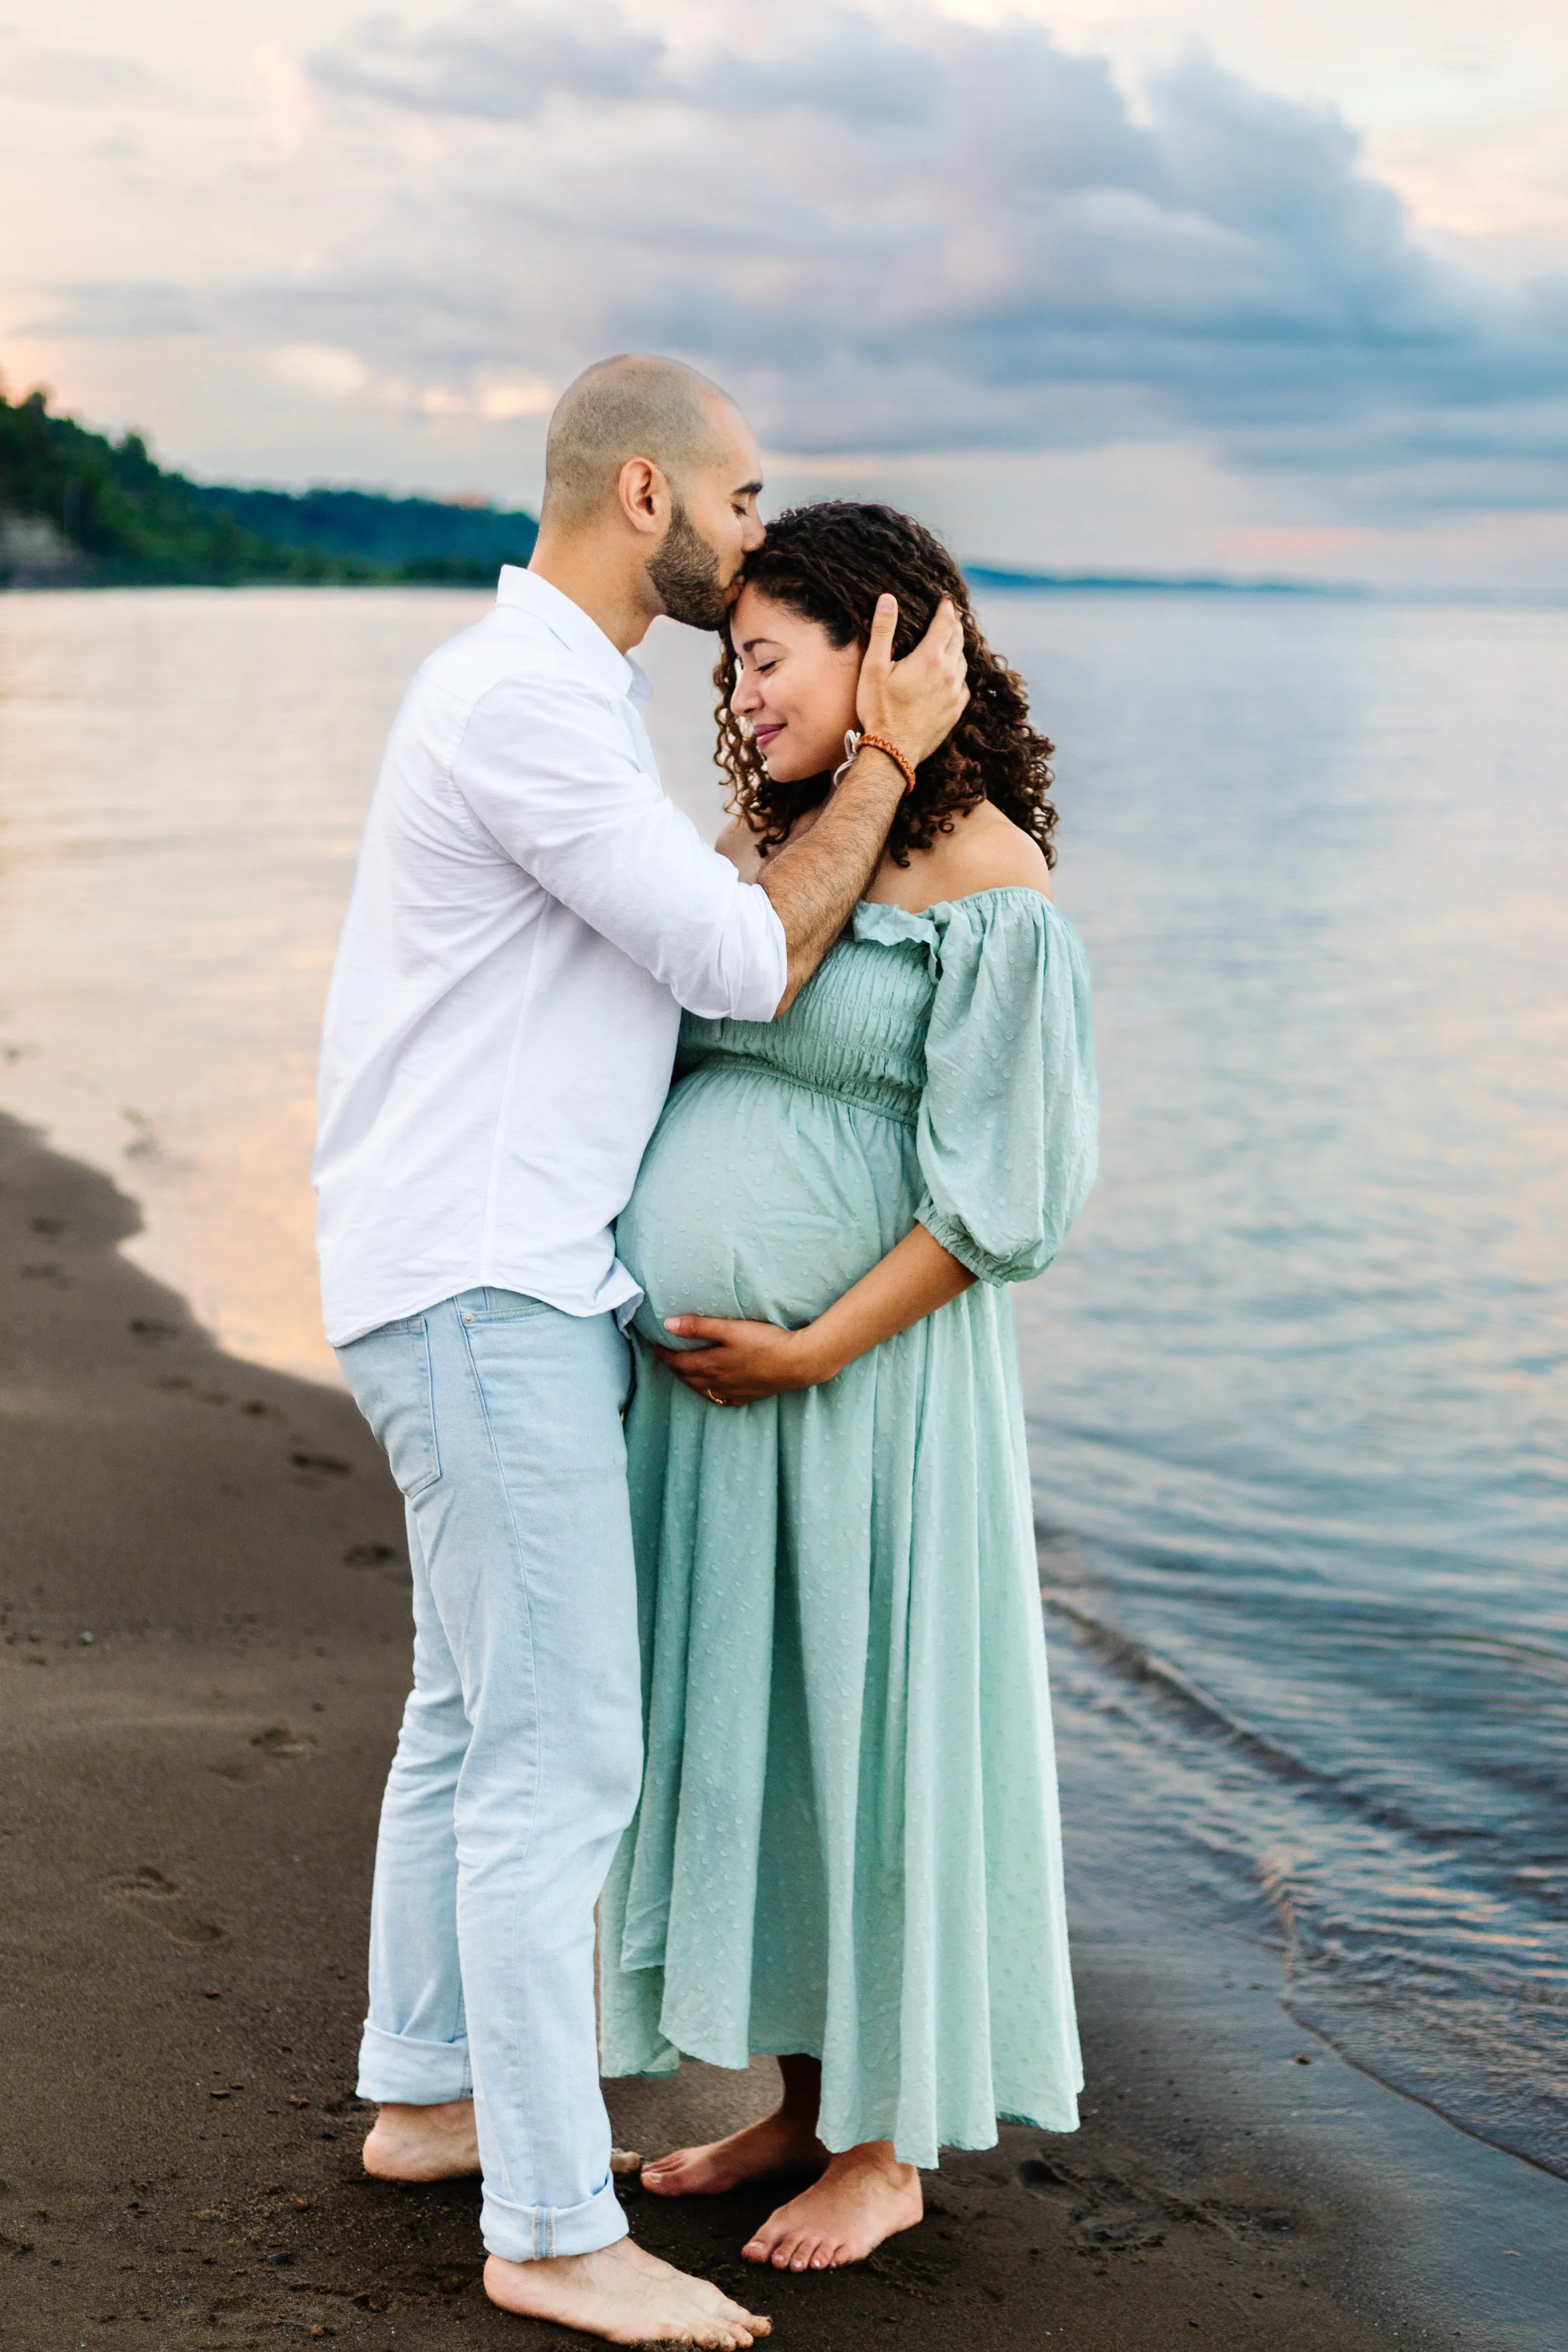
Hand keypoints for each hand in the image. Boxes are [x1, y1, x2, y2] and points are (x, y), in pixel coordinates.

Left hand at [655, 1315, 836, 1404]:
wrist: (797, 1363)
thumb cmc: (765, 1342)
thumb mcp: (730, 1329)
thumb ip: (698, 1326)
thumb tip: (668, 1325)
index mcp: (710, 1365)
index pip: (678, 1362)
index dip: (665, 1355)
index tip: (656, 1346)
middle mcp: (717, 1382)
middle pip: (687, 1377)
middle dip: (674, 1368)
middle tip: (666, 1358)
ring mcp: (732, 1392)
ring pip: (702, 1389)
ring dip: (688, 1381)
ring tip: (683, 1372)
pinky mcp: (746, 1397)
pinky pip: (719, 1399)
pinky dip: (708, 1392)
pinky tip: (711, 1389)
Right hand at [855, 593, 968, 769]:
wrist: (893, 751)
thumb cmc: (879, 709)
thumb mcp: (874, 667)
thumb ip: (883, 631)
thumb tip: (888, 599)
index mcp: (930, 658)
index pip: (945, 623)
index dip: (946, 608)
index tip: (945, 599)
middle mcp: (948, 673)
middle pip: (958, 640)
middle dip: (954, 625)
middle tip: (950, 617)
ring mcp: (955, 694)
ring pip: (963, 662)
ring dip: (958, 649)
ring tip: (951, 643)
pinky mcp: (955, 712)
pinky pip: (964, 686)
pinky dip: (959, 674)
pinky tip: (952, 675)